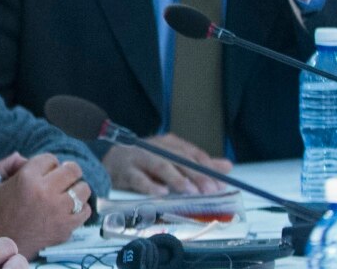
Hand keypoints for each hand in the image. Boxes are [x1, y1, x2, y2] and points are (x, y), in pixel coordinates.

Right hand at [0, 153, 91, 254]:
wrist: (3, 243)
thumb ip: (5, 164)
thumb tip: (22, 156)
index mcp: (27, 178)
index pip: (50, 158)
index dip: (48, 163)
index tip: (45, 171)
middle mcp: (45, 191)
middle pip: (72, 170)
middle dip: (68, 170)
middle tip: (63, 176)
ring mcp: (58, 210)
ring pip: (83, 189)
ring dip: (76, 188)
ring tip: (68, 192)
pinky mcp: (66, 226)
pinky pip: (86, 210)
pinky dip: (81, 208)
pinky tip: (70, 208)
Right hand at [102, 133, 232, 195]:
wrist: (109, 161)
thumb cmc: (144, 162)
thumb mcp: (171, 159)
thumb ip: (198, 164)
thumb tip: (227, 166)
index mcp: (168, 143)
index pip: (191, 152)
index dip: (206, 167)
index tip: (220, 182)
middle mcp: (154, 147)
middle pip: (178, 159)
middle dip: (195, 174)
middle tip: (210, 189)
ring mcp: (139, 158)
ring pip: (159, 166)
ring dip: (175, 178)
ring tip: (189, 190)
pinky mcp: (125, 171)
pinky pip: (138, 178)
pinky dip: (150, 185)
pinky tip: (161, 193)